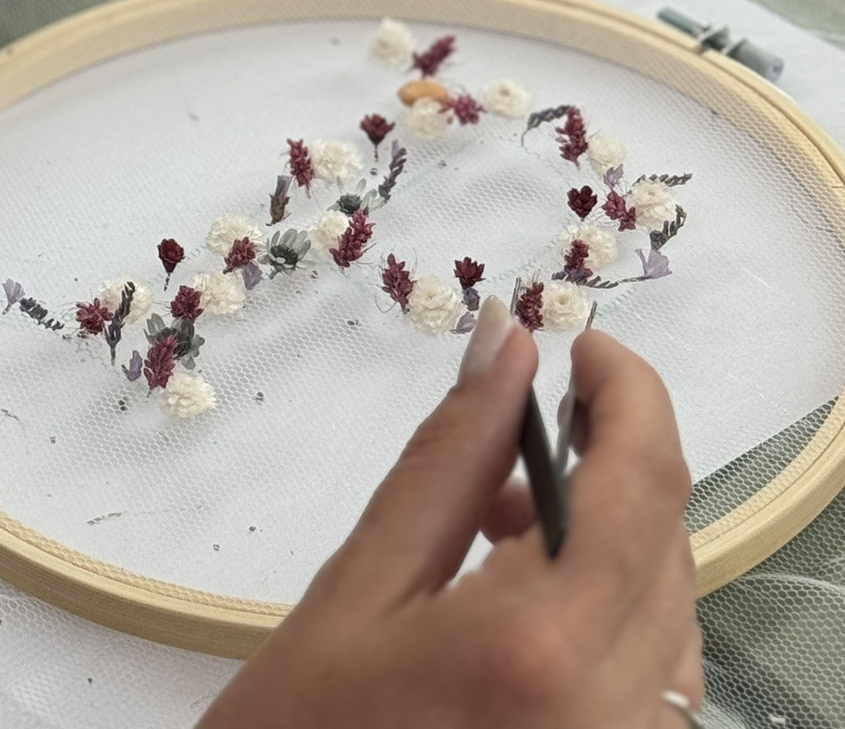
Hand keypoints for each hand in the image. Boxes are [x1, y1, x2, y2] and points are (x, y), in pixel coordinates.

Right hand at [200, 303, 701, 728]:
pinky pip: (660, 676)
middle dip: (609, 461)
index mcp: (540, 646)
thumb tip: (507, 342)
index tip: (584, 345)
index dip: (630, 392)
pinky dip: (615, 612)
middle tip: (514, 435)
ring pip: (673, 606)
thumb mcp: (360, 585)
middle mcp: (611, 711)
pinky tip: (530, 602)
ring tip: (497, 529)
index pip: (641, 483)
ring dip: (610, 539)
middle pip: (667, 539)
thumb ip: (447, 460)